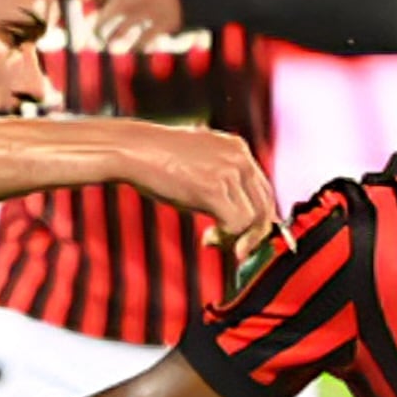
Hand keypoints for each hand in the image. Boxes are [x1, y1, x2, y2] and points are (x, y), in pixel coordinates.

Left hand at [79, 0, 185, 51]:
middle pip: (120, 5)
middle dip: (104, 18)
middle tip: (94, 30)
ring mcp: (160, 8)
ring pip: (130, 23)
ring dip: (116, 35)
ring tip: (108, 42)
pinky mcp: (167, 23)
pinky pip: (146, 37)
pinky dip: (138, 44)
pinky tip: (133, 49)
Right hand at [114, 125, 279, 264]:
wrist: (131, 150)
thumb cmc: (155, 158)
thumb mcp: (198, 161)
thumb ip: (220, 179)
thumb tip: (232, 214)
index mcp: (237, 147)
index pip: (264, 189)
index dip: (257, 218)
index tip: (244, 236)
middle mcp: (239, 157)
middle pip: (265, 205)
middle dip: (253, 234)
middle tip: (236, 249)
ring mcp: (228, 172)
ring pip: (253, 218)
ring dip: (238, 238)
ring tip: (213, 240)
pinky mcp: (214, 189)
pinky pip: (237, 223)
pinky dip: (227, 237)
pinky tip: (207, 239)